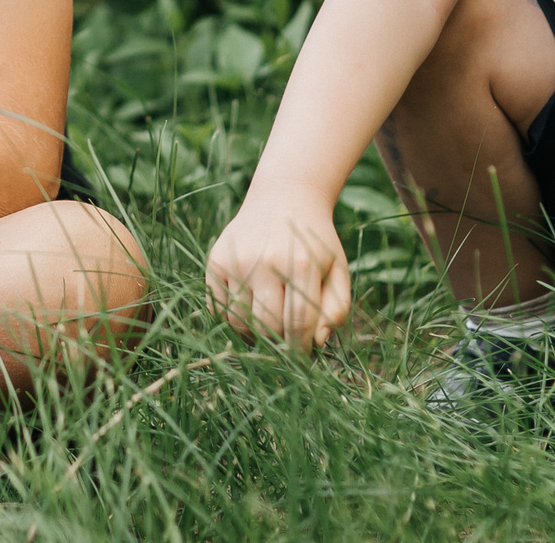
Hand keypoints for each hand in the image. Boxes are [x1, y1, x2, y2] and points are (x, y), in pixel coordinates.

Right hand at [205, 190, 350, 348]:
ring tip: (267, 323)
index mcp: (301, 264)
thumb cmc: (314, 242)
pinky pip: (218, 307)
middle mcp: (265, 262)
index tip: (302, 358)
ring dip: (253, 333)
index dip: (299, 351)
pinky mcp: (216, 260)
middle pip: (266, 327)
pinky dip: (231, 317)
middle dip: (278, 343)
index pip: (297, 326)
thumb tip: (317, 343)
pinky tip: (248, 307)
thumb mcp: (338, 271)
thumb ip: (336, 310)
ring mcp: (236, 260)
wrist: (284, 197)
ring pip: (238, 322)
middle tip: (286, 340)